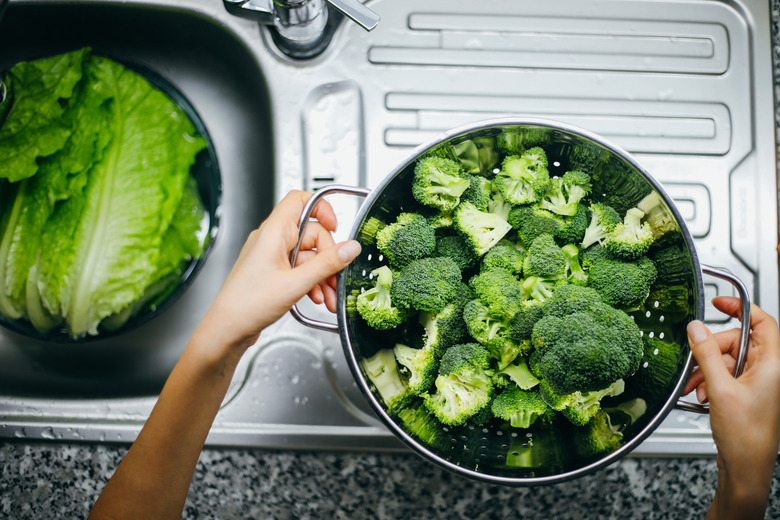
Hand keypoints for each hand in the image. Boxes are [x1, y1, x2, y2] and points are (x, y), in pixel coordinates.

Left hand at [196, 190, 360, 352]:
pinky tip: (316, 298)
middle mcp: (272, 240)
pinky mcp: (273, 272)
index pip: (300, 200)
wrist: (227, 329)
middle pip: (312, 235)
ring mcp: (272, 256)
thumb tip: (350, 248)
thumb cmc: (247, 304)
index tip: (336, 226)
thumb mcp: (295, 283)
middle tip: (336, 279)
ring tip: (328, 297)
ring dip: (322, 276)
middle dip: (328, 259)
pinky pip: (300, 270)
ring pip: (309, 257)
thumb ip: (327, 264)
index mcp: (273, 232)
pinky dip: (312, 283)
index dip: (322, 209)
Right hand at [683, 297, 779, 518]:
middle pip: (737, 342)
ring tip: (698, 386)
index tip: (719, 302)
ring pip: (728, 359)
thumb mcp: (720, 389)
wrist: (747, 467)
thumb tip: (696, 328)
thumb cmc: (746, 436)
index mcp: (773, 364)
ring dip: (707, 369)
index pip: (761, 322)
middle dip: (712, 350)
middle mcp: (769, 371)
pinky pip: (725, 375)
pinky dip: (710, 381)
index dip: (740, 308)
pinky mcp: (747, 393)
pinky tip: (702, 393)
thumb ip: (706, 354)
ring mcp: (758, 382)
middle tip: (696, 361)